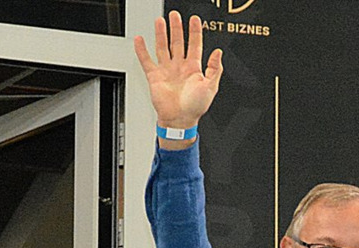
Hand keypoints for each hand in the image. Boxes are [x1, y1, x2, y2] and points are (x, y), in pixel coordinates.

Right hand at [133, 11, 223, 136]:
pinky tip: (140, 40)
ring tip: (160, 21)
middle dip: (176, 28)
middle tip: (174, 15)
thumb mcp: (211, 87)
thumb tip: (218, 53)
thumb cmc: (195, 108)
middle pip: (177, 42)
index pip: (194, 44)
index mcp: (194, 68)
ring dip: (161, 34)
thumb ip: (215, 69)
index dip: (194, 31)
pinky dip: (142, 50)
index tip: (194, 20)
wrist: (179, 121)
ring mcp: (167, 71)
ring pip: (163, 47)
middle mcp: (179, 67)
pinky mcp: (154, 77)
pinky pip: (147, 60)